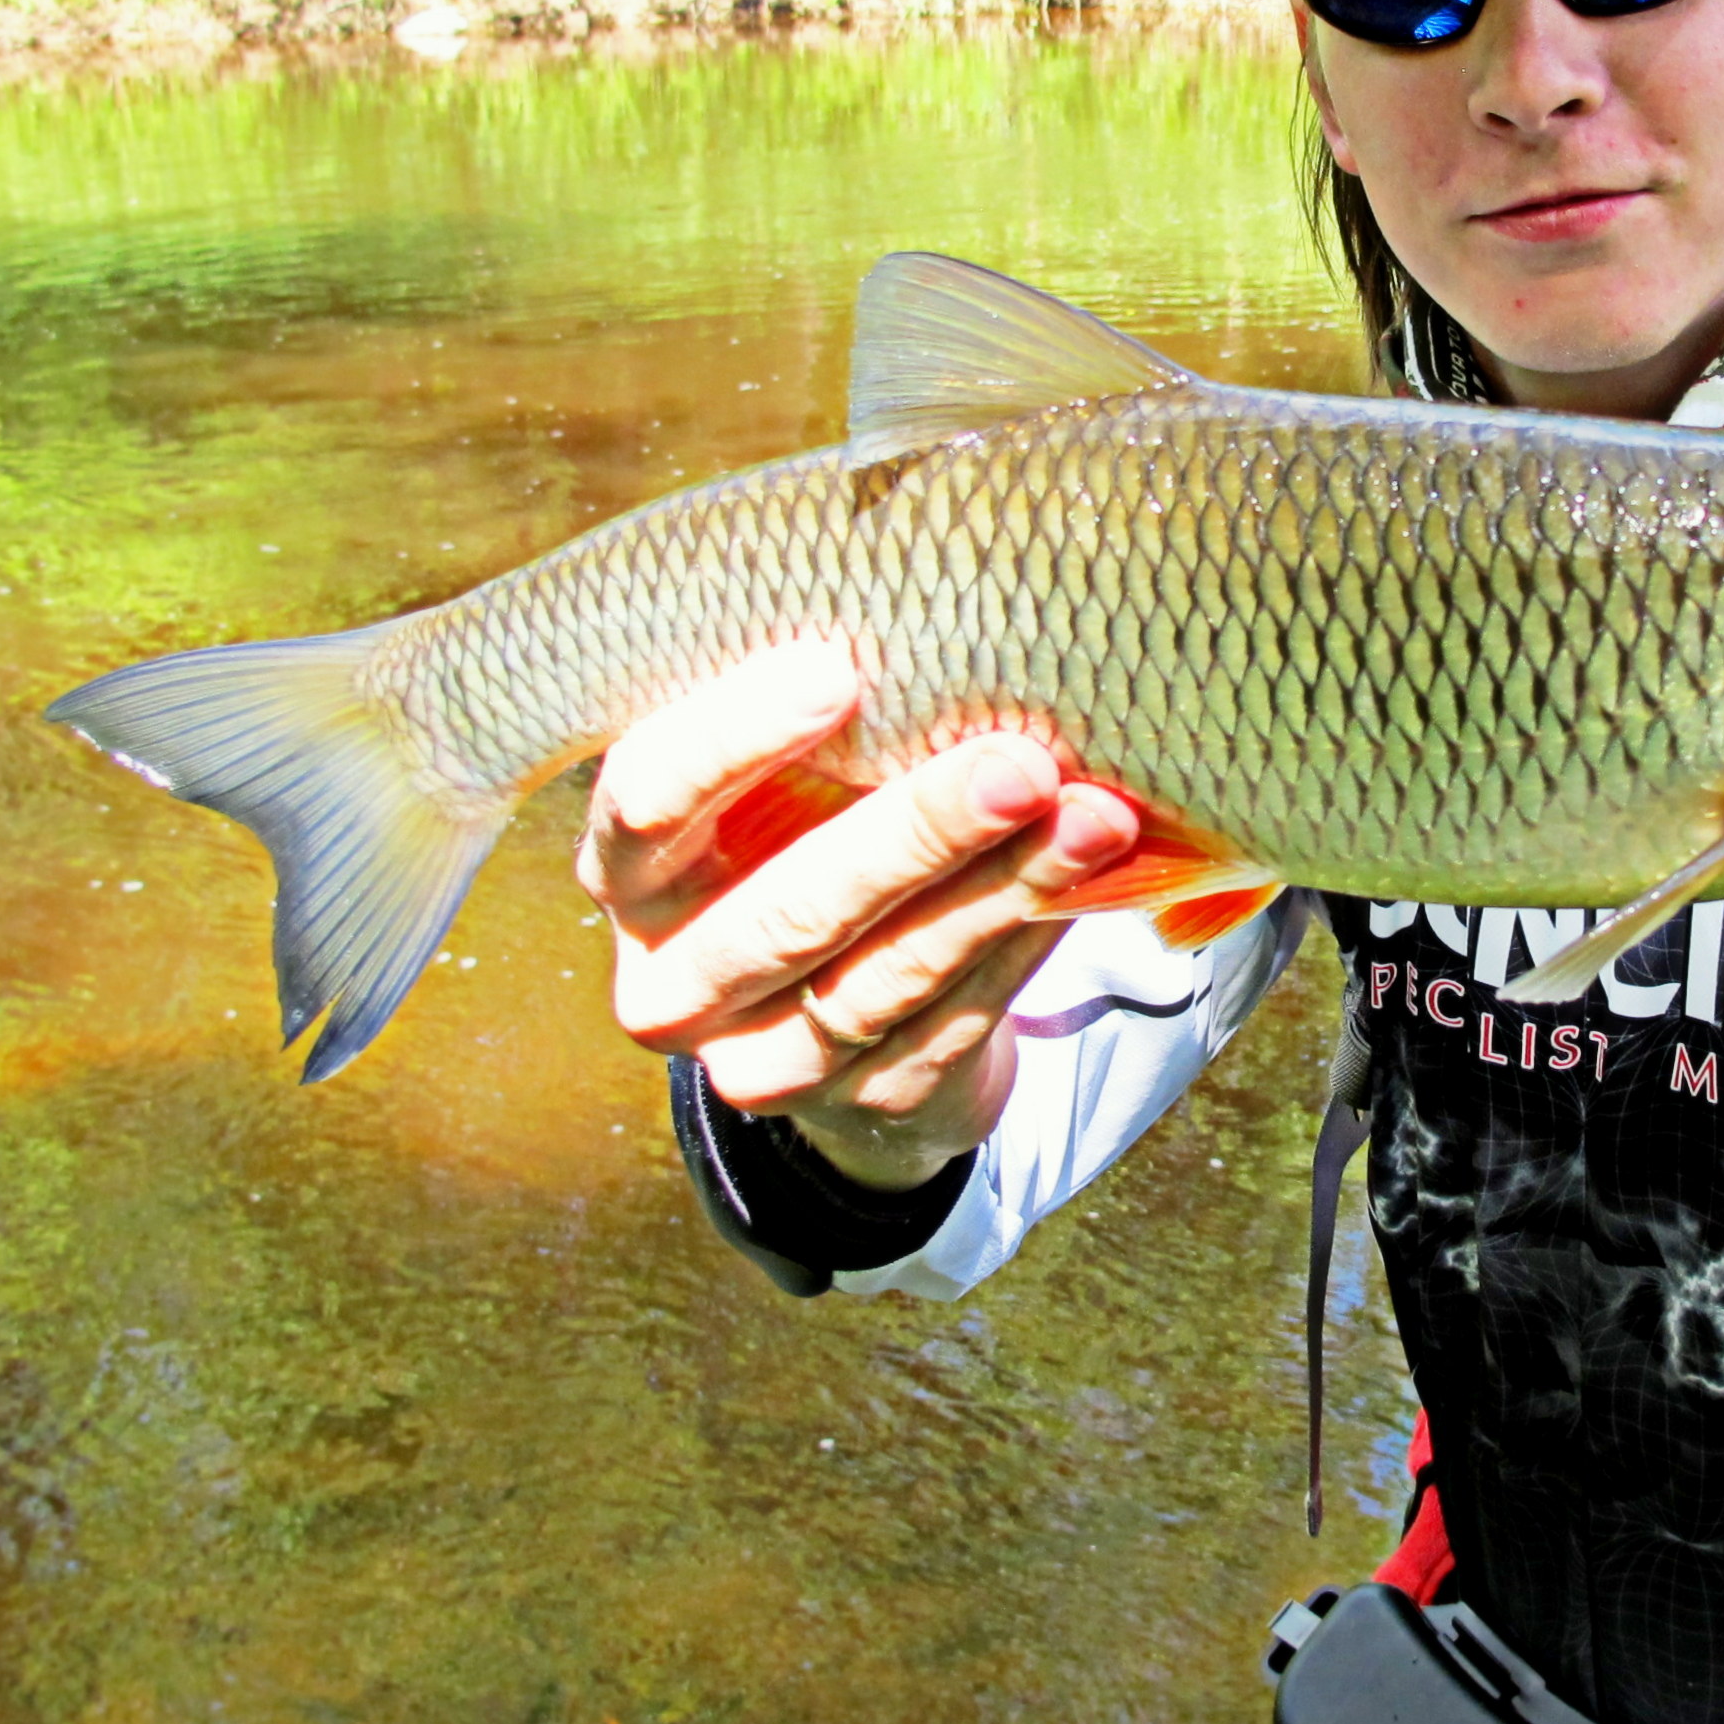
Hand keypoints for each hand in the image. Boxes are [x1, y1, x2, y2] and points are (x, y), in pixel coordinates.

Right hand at [578, 641, 1138, 1191]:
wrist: (839, 1014)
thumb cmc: (807, 840)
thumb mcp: (782, 782)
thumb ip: (823, 720)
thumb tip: (950, 619)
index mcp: (629, 873)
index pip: (648, 799)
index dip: (734, 737)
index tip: (835, 668)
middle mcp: (671, 981)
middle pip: (786, 910)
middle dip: (915, 834)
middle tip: (1019, 765)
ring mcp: (761, 1059)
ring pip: (885, 977)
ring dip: (1001, 891)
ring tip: (1094, 818)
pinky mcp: (864, 1104)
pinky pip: (954, 1022)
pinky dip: (1026, 946)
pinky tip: (1086, 884)